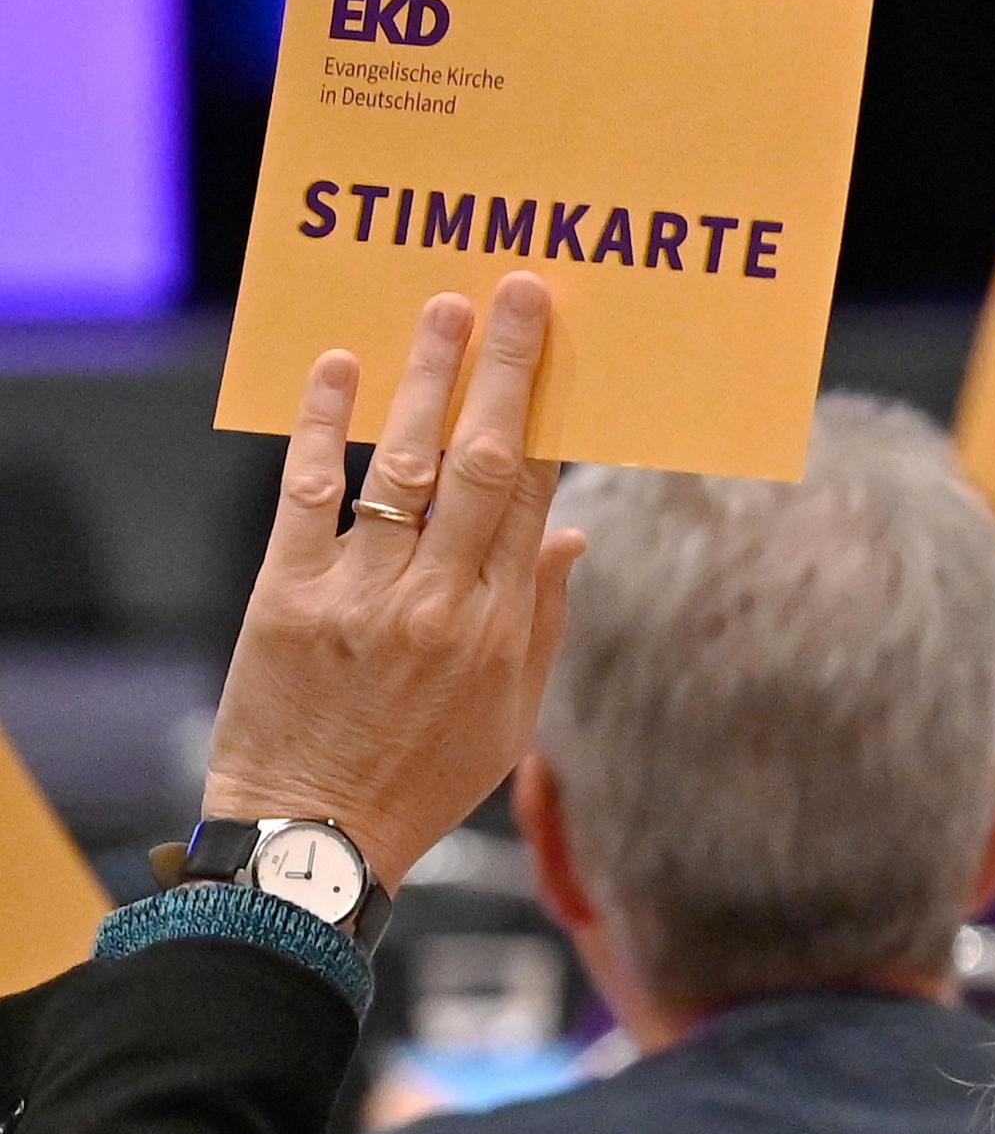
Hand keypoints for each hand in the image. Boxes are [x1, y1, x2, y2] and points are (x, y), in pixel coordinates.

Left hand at [203, 283, 591, 883]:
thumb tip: (568, 530)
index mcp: (501, 626)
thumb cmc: (420, 780)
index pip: (533, 496)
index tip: (560, 352)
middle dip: (502, 371)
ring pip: (401, 465)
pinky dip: (322, 428)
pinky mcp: (287, 599)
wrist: (312, 838)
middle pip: (481, 461)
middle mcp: (438, 601)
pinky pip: (309, 497)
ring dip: (424, 379)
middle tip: (515, 295)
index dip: (549, 414)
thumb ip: (545, 617)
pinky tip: (339, 371)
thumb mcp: (512, 713)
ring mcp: (361, 596)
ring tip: (441, 309)